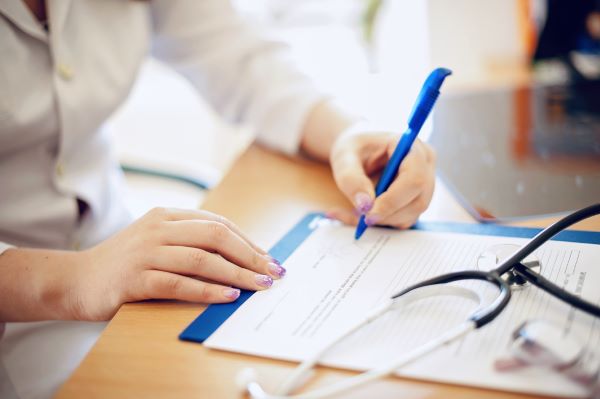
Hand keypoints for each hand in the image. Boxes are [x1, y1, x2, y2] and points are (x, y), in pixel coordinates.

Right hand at [69, 208, 284, 320]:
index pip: (217, 224)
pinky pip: (180, 283)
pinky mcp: (135, 279)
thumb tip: (238, 257)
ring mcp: (145, 252)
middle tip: (273, 271)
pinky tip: (229, 296)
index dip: (248, 241)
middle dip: (250, 254)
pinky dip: (208, 290)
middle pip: (216, 236)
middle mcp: (157, 229)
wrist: (74, 280)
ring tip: (260, 285)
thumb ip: (189, 242)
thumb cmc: (124, 264)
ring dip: (237, 273)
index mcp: (166, 216)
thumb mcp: (156, 242)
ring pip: (202, 259)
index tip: (269, 258)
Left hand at [328, 130, 435, 228]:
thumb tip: (365, 205)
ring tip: (356, 210)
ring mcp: (424, 185)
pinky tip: (363, 213)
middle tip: (360, 217)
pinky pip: (403, 220)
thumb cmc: (353, 149)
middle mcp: (425, 165)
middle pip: (418, 201)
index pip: (414, 178)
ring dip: (383, 219)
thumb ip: (351, 179)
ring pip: (412, 214)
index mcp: (412, 147)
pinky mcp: (416, 200)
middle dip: (387, 214)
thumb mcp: (344, 157)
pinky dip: (381, 222)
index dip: (394, 199)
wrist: (356, 153)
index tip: (369, 213)